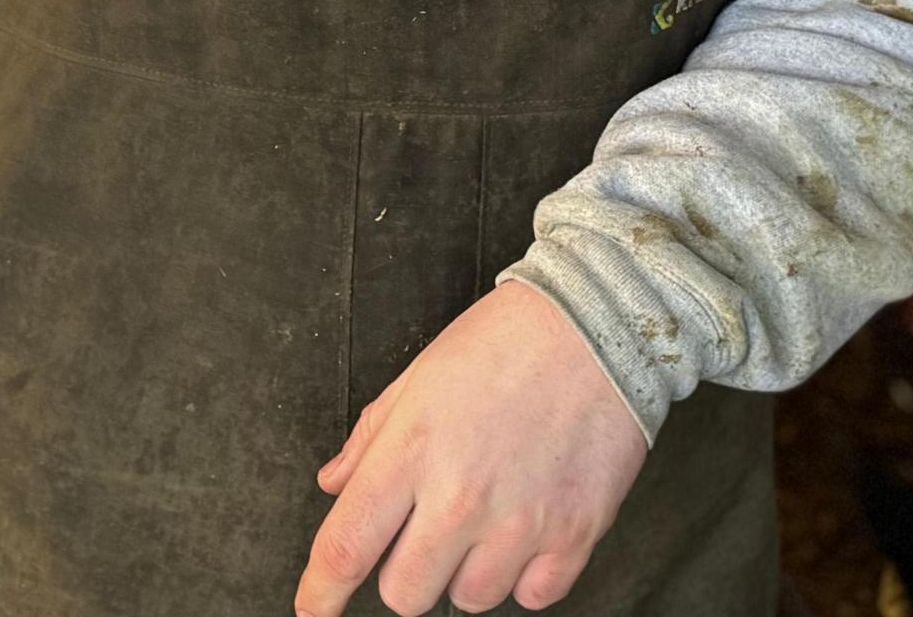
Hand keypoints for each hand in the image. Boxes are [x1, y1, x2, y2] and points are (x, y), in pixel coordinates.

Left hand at [294, 281, 649, 614]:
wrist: (599, 324)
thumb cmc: (504, 342)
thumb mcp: (419, 377)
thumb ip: (370, 439)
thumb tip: (335, 484)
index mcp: (411, 452)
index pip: (346, 547)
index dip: (319, 593)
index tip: (314, 610)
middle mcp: (460, 498)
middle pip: (404, 595)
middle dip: (404, 572)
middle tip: (426, 531)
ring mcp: (520, 522)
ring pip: (469, 600)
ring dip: (468, 571)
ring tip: (488, 517)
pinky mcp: (575, 534)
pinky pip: (533, 596)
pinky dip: (526, 574)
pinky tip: (528, 529)